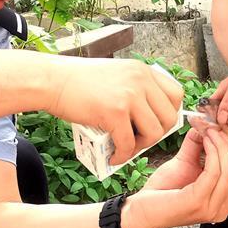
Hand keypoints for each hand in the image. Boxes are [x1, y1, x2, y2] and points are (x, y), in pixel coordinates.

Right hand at [50, 57, 183, 163]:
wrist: (51, 80)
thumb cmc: (79, 82)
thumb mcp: (116, 75)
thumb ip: (136, 90)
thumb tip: (150, 118)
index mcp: (143, 71)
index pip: (176, 94)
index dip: (169, 114)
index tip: (156, 124)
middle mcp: (140, 80)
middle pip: (169, 117)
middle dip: (157, 135)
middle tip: (140, 140)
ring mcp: (129, 95)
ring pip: (154, 132)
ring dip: (141, 146)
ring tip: (126, 148)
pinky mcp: (114, 112)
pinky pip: (129, 142)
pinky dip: (123, 155)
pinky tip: (114, 156)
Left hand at [137, 128, 227, 226]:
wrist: (140, 209)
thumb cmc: (162, 190)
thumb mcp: (187, 164)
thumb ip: (200, 146)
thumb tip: (207, 123)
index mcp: (225, 204)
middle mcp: (222, 210)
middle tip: (217, 131)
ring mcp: (211, 209)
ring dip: (222, 147)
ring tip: (210, 133)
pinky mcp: (197, 203)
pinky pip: (215, 173)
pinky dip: (212, 152)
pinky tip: (203, 141)